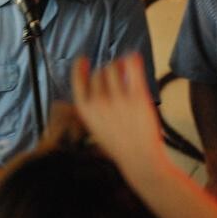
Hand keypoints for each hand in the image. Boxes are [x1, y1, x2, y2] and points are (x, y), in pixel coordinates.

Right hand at [71, 54, 165, 174]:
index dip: (80, 67)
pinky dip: (132, 59)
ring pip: (114, 67)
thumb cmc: (118, 146)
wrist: (139, 158)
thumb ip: (90, 108)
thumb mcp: (94, 128)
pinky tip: (133, 61)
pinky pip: (132, 66)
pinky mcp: (137, 95)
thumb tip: (91, 88)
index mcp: (85, 110)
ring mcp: (118, 97)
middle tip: (115, 80)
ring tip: (126, 75)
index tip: (83, 61)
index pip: (77, 80)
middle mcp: (99, 101)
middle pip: (99, 72)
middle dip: (106, 73)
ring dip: (119, 67)